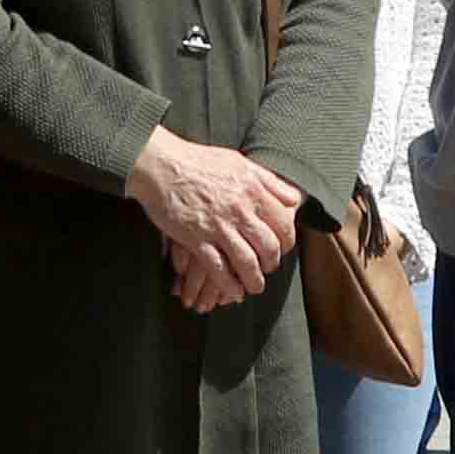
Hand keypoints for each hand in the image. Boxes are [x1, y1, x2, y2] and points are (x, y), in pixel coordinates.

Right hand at [128, 127, 300, 310]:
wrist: (160, 165)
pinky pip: (219, 270)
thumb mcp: (240, 162)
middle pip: (269, 246)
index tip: (282, 247)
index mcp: (253, 190)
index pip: (283, 223)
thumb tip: (293, 198)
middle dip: (272, 262)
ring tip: (255, 286)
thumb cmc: (198, 161)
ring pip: (248, 262)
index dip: (287, 240)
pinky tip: (233, 292)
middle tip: (268, 267)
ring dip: (255, 280)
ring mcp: (218, 226)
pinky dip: (229, 286)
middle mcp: (239, 210)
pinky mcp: (197, 240)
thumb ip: (269, 181)